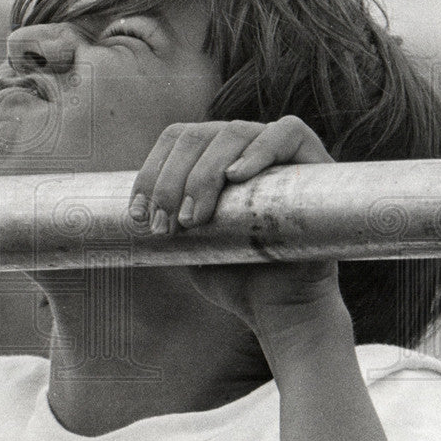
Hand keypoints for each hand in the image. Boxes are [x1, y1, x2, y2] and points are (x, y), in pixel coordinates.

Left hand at [129, 116, 342, 333]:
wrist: (280, 308)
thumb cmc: (234, 275)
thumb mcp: (185, 242)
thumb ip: (164, 216)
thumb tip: (125, 208)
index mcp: (212, 158)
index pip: (175, 139)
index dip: (151, 172)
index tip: (138, 215)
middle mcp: (243, 146)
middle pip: (198, 135)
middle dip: (172, 181)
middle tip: (165, 226)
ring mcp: (279, 151)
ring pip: (234, 131)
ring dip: (204, 174)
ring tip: (195, 219)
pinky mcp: (315, 162)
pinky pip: (288, 132)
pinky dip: (260, 148)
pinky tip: (237, 176)